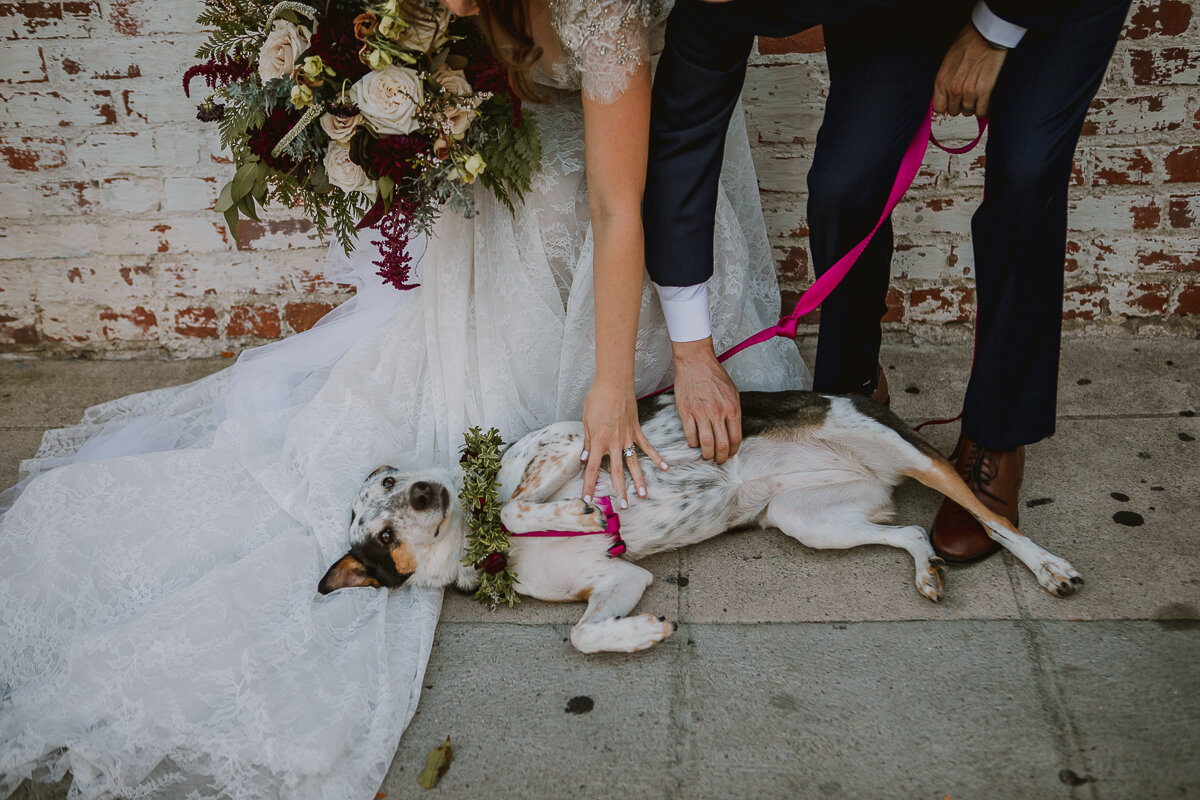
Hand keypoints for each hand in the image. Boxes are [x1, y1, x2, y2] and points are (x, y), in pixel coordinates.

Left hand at [581, 379, 666, 509]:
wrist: (613, 383)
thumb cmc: (597, 399)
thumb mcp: (586, 420)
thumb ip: (587, 441)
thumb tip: (584, 458)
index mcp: (598, 441)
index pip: (592, 468)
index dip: (589, 485)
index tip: (588, 499)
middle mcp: (614, 442)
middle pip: (617, 471)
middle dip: (619, 490)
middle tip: (624, 506)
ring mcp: (627, 437)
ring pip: (634, 463)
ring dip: (639, 480)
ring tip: (643, 495)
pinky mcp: (637, 430)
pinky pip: (647, 446)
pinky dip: (656, 457)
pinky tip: (665, 468)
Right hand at [671, 337, 740, 462]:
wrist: (696, 362)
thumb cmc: (715, 376)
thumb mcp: (732, 393)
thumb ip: (733, 412)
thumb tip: (733, 430)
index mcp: (732, 409)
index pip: (736, 438)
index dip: (733, 451)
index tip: (730, 455)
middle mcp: (718, 413)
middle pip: (721, 445)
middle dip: (721, 457)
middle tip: (719, 460)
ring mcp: (701, 413)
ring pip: (705, 444)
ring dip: (707, 454)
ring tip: (706, 456)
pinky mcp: (686, 412)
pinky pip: (690, 435)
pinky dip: (693, 443)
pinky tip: (695, 442)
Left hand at [933, 23, 1007, 117]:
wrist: (986, 35)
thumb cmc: (967, 42)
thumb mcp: (947, 61)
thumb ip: (946, 79)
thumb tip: (946, 93)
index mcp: (941, 81)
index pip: (939, 108)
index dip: (946, 106)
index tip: (951, 103)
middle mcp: (953, 89)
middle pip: (953, 111)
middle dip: (959, 105)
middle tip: (965, 97)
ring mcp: (969, 92)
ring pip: (967, 112)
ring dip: (971, 106)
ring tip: (975, 97)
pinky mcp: (984, 91)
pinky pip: (981, 111)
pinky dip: (982, 109)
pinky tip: (983, 101)